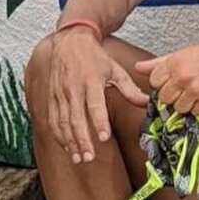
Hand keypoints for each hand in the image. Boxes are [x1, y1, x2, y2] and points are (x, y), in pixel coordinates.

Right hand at [48, 27, 147, 162]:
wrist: (70, 41)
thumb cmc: (95, 57)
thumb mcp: (115, 69)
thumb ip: (130, 89)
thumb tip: (146, 102)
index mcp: (92, 79)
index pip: (95, 104)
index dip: (99, 122)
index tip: (104, 138)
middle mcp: (74, 87)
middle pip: (76, 118)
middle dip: (82, 140)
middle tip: (89, 157)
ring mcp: (61, 93)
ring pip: (63, 122)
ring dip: (70, 142)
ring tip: (79, 158)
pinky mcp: (52, 97)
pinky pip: (53, 120)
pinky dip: (59, 135)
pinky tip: (67, 147)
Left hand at [135, 36, 198, 114]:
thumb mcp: (185, 53)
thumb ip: (159, 62)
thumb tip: (138, 67)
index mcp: (175, 62)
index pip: (154, 82)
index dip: (163, 83)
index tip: (172, 81)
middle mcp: (183, 77)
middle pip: (164, 98)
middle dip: (173, 94)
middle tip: (185, 87)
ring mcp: (196, 91)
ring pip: (178, 108)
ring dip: (186, 103)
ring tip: (196, 91)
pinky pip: (194, 113)